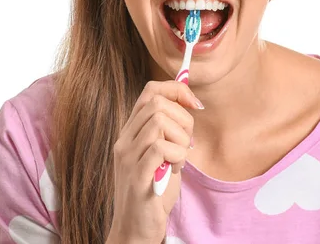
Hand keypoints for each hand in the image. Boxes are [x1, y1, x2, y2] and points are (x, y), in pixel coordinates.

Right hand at [109, 80, 201, 242]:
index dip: (176, 90)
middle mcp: (125, 140)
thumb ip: (169, 129)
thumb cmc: (154, 190)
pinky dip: (178, 154)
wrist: (136, 229)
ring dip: (180, 138)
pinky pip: (160, 148)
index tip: (194, 105)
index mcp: (131, 132)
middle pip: (157, 104)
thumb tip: (190, 103)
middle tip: (187, 142)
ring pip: (158, 122)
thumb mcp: (162, 153)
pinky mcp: (137, 177)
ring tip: (180, 157)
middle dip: (183, 118)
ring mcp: (128, 158)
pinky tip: (176, 168)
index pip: (150, 91)